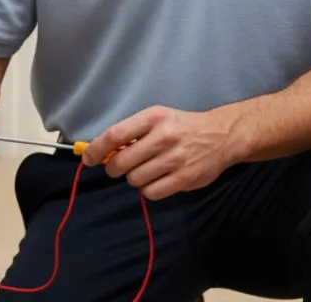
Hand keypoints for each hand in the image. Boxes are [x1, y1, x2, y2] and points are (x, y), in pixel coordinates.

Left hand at [85, 106, 237, 200]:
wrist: (221, 135)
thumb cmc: (183, 127)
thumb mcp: (159, 118)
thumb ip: (133, 132)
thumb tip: (103, 151)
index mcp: (154, 117)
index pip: (115, 135)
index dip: (97, 149)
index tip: (89, 158)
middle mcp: (164, 136)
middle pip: (122, 163)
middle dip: (114, 169)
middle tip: (119, 168)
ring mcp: (175, 159)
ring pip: (135, 180)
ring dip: (135, 179)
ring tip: (146, 170)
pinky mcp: (184, 178)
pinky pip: (151, 192)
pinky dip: (149, 189)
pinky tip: (157, 180)